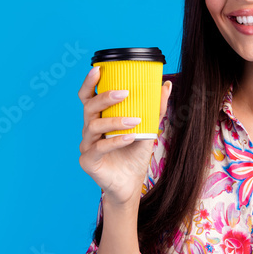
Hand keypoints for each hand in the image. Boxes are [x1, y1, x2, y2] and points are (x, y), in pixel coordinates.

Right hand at [78, 67, 171, 206]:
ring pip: (94, 126)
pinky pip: (99, 147)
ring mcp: (86, 145)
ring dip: (115, 121)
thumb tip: (165, 85)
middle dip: (105, 97)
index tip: (98, 69)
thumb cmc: (134, 154)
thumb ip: (155, 109)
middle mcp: (89, 129)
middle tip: (124, 93)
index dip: (90, 83)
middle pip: (89, 107)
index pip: (88, 97)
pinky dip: (115, 141)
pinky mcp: (88, 161)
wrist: (131, 184)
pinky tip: (129, 137)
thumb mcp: (148, 129)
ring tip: (135, 120)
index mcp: (98, 118)